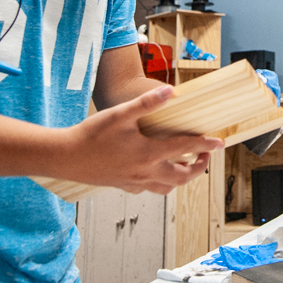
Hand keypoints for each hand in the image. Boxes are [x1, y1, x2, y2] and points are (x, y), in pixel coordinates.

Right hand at [56, 85, 222, 192]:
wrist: (64, 157)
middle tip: (206, 155)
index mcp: (148, 153)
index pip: (185, 149)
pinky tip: (155, 172)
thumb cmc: (90, 134)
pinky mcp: (123, 186)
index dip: (205, 145)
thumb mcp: (120, 114)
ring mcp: (134, 182)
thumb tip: (170, 92)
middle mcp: (145, 172)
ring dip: (181, 178)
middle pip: (182, 177)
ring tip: (186, 165)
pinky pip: (148, 189)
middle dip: (199, 167)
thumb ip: (147, 104)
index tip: (219, 142)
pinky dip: (158, 182)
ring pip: (167, 187)